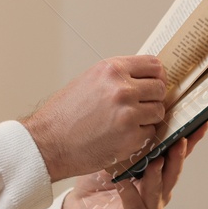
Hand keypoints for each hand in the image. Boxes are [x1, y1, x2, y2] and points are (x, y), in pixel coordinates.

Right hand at [20, 56, 166, 180]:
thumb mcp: (89, 81)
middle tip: (140, 107)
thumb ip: (117, 76)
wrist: (47, 143)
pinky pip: (150, 133)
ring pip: (158, 112)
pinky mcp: (131, 138)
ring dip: (148, 118)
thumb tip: (144, 77)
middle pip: (160, 88)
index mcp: (112, 69)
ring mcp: (129, 114)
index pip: (154, 65)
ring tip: (128, 123)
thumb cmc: (64, 114)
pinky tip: (122, 136)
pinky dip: (140, 136)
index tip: (153, 84)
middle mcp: (122, 89)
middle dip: (153, 98)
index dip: (156, 76)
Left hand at [59, 124, 207, 208]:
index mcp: (159, 171)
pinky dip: (129, 190)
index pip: (178, 153)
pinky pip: (134, 202)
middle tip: (181, 140)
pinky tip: (124, 181)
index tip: (202, 123)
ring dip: (159, 174)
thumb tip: (138, 107)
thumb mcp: (116, 154)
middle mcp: (159, 188)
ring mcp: (149, 204)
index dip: (192, 140)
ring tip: (157, 160)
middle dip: (179, 155)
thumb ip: (130, 139)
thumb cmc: (98, 181)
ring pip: (160, 188)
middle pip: (174, 170)